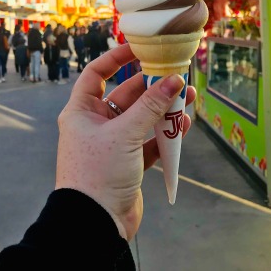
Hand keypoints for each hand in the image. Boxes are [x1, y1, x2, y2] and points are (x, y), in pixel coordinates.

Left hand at [55, 43, 193, 240]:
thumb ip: (151, 106)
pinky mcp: (129, 163)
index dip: (116, 58)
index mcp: (81, 111)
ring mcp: (113, 144)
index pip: (97, 73)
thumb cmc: (98, 173)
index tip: (139, 47)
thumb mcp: (125, 133)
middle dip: (152, 86)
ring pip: (141, 118)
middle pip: (126, 95)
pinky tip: (184, 125)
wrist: (96, 223)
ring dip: (163, 109)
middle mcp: (95, 124)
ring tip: (189, 97)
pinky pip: (149, 141)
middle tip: (177, 75)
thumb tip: (174, 79)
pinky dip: (165, 133)